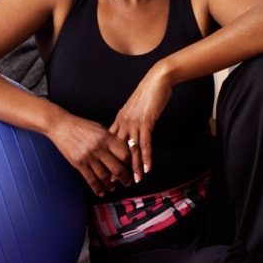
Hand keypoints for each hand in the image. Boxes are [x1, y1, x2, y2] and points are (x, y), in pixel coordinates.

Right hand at [48, 114, 131, 196]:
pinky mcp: (78, 163)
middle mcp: (99, 148)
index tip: (129, 167)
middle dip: (124, 178)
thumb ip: (110, 140)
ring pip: (104, 176)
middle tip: (127, 182)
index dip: (129, 162)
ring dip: (111, 185)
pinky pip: (90, 179)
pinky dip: (97, 188)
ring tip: (113, 188)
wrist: (61, 125)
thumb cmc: (81, 126)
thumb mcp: (99, 128)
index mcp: (107, 137)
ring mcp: (88, 157)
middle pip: (117, 168)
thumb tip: (122, 152)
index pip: (124, 154)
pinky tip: (101, 192)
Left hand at [109, 67, 170, 182]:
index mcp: (119, 120)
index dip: (108, 158)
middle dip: (117, 166)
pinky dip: (146, 157)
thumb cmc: (147, 94)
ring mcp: (134, 123)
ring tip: (135, 180)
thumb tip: (127, 132)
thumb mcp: (134, 109)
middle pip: (118, 149)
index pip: (110, 143)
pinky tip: (147, 168)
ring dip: (134, 166)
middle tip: (116, 181)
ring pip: (132, 149)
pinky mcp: (146, 123)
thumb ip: (129, 121)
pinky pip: (145, 143)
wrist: (156, 81)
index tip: (105, 170)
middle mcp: (124, 123)